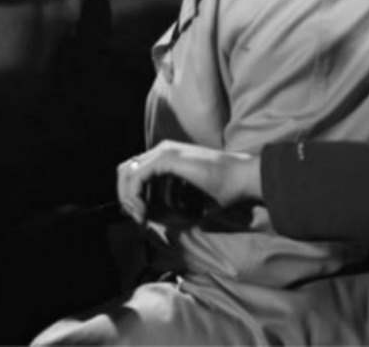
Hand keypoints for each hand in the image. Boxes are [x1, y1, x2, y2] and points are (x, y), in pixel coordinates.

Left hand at [117, 140, 260, 224]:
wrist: (243, 177)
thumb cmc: (224, 189)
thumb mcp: (190, 199)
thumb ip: (170, 203)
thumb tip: (150, 216)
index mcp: (167, 156)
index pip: (135, 170)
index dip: (131, 194)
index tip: (140, 215)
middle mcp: (162, 150)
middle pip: (125, 169)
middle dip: (125, 195)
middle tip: (137, 217)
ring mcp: (164, 152)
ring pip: (127, 171)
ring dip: (127, 197)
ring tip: (141, 217)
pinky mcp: (168, 159)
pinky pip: (138, 176)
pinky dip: (135, 195)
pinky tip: (144, 211)